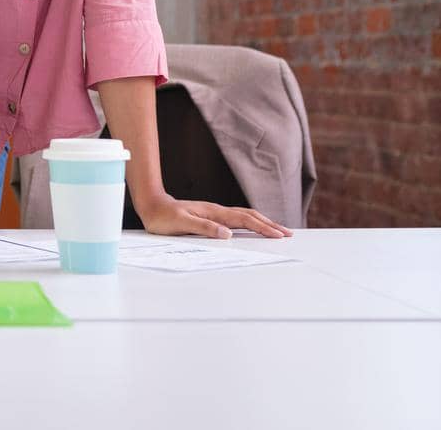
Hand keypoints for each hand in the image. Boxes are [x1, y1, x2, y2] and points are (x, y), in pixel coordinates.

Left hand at [137, 194, 292, 238]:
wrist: (152, 205)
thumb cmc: (163, 217)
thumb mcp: (182, 224)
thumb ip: (204, 228)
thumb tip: (227, 235)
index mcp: (214, 213)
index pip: (244, 220)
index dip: (263, 227)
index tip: (279, 235)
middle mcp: (217, 211)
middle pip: (250, 216)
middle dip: (270, 224)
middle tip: (287, 234)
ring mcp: (215, 213)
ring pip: (244, 216)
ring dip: (263, 222)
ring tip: (277, 230)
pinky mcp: (211, 216)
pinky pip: (236, 219)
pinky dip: (250, 222)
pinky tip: (253, 227)